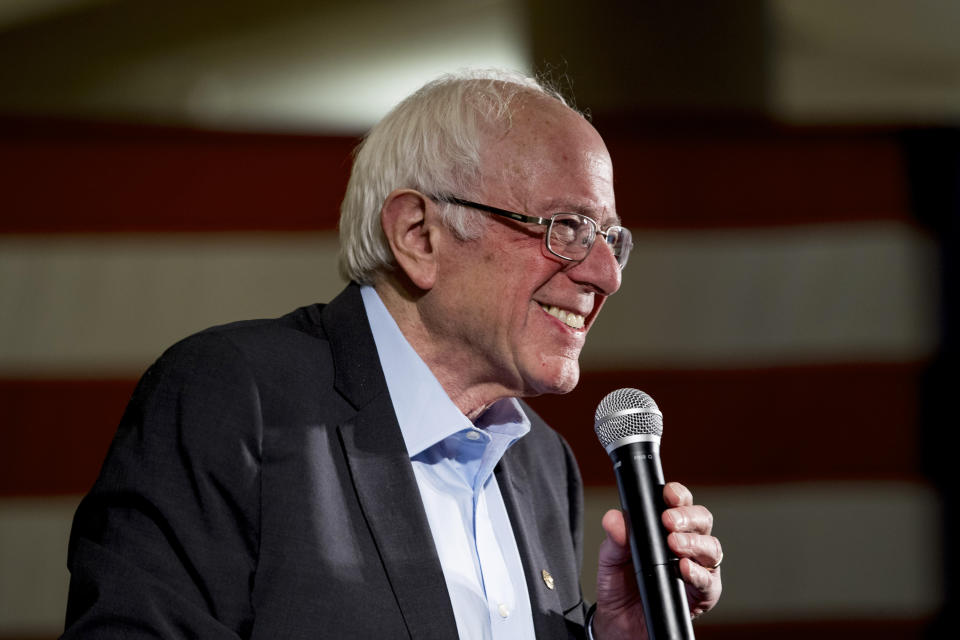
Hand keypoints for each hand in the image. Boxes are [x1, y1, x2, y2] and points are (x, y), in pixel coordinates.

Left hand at [592, 482, 721, 639]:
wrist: (619, 624)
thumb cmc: (620, 586)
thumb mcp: (610, 558)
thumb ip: (614, 538)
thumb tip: (614, 518)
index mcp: (666, 529)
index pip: (680, 503)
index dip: (678, 495)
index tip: (668, 493)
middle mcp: (688, 545)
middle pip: (702, 521)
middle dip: (688, 516)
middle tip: (669, 520)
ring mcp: (698, 570)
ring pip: (712, 548)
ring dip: (695, 543)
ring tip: (674, 544)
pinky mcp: (701, 596)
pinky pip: (710, 583)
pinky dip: (698, 574)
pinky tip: (684, 568)